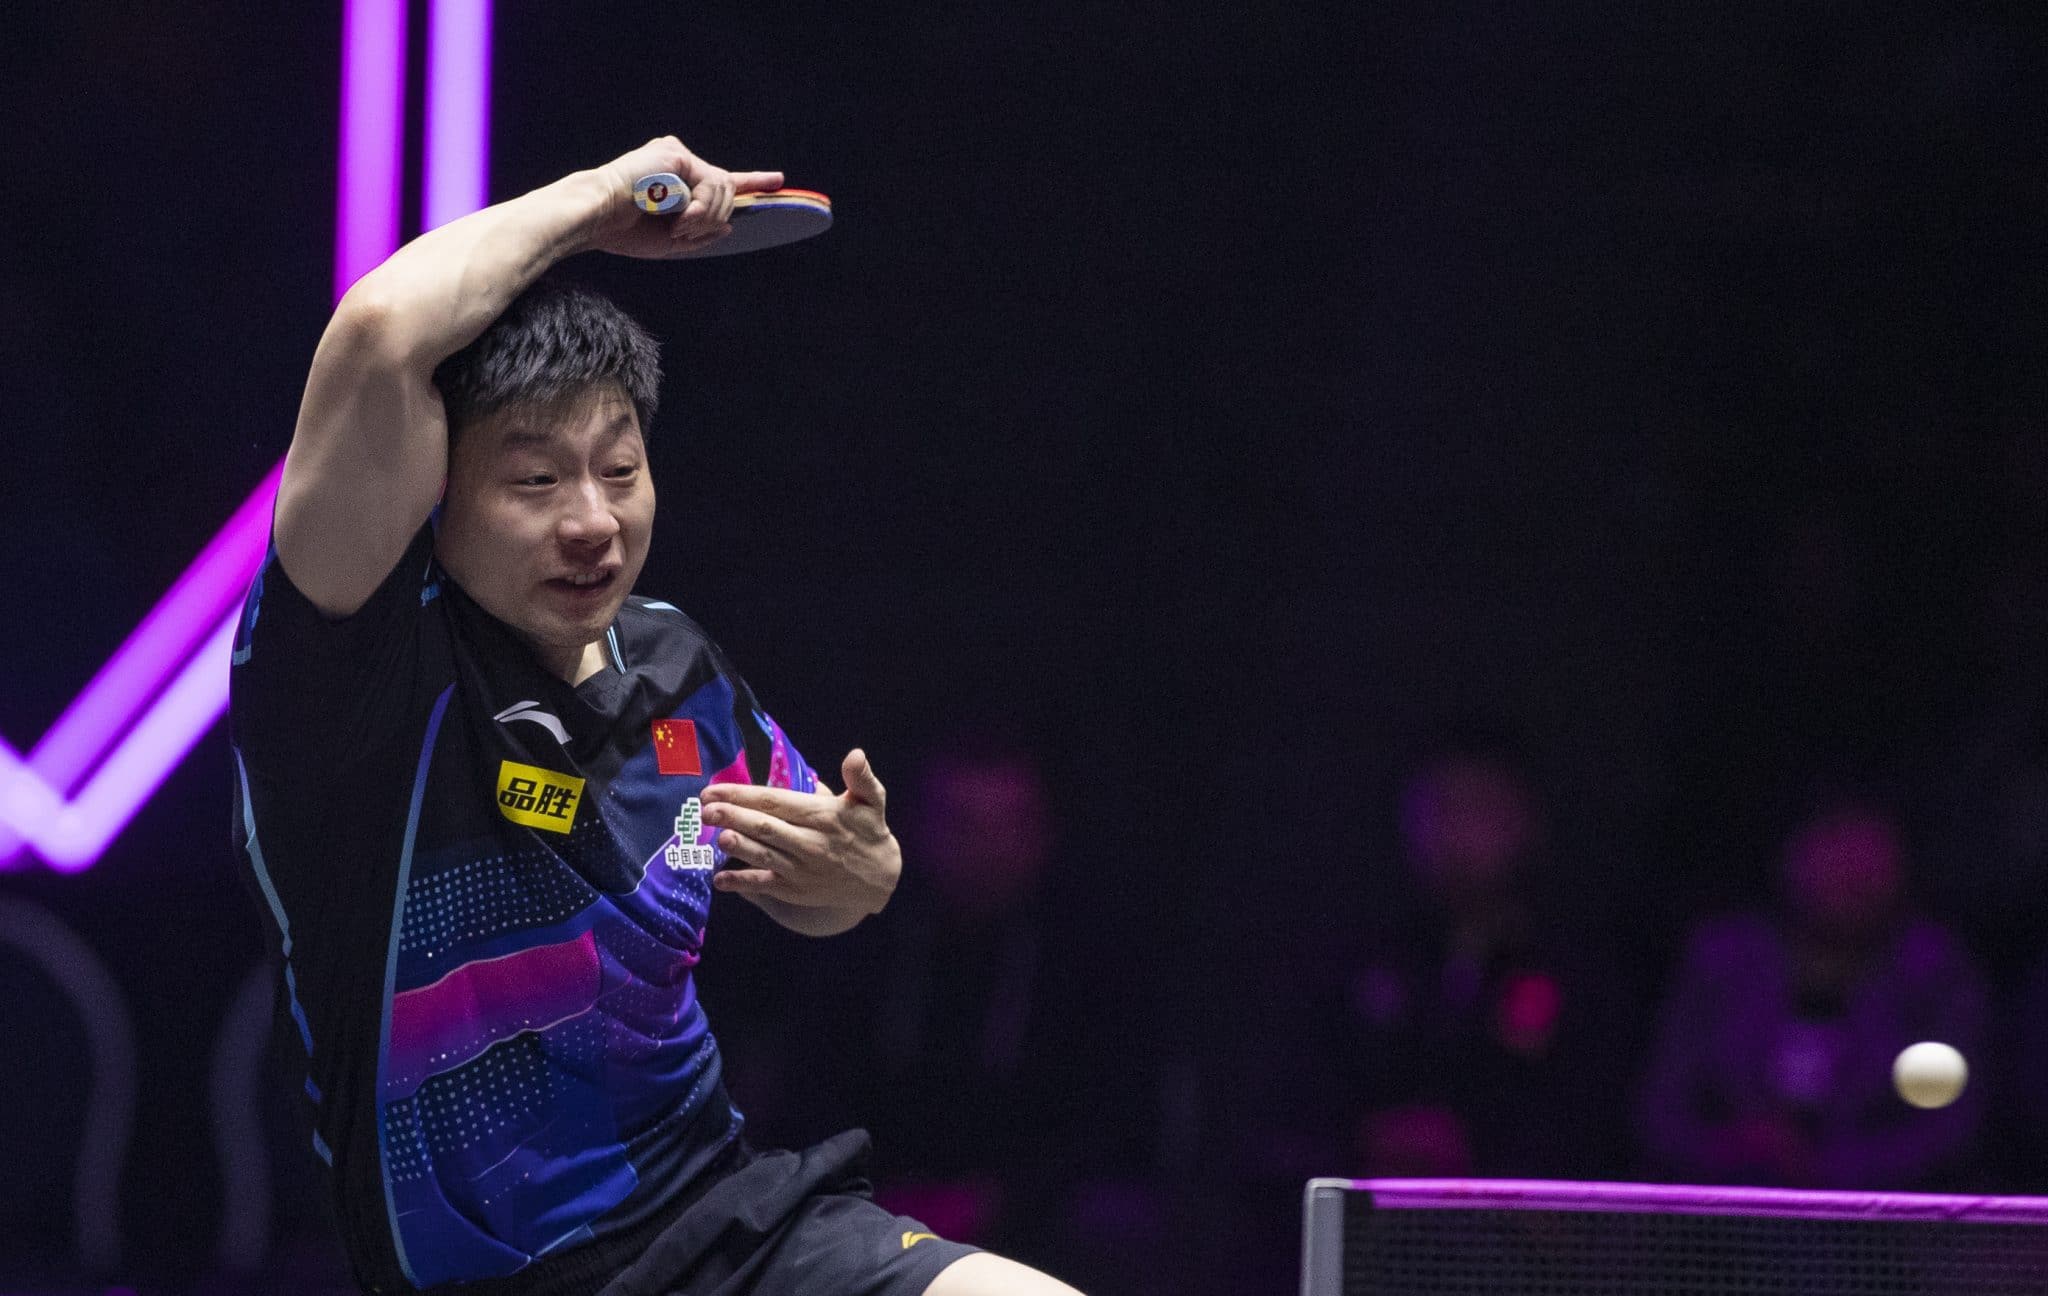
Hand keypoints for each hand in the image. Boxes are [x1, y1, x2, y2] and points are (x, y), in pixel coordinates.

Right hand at [582, 136, 784, 259]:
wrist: (595, 216)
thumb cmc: (623, 231)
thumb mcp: (671, 241)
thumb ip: (701, 233)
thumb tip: (729, 225)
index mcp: (677, 181)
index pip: (722, 180)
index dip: (752, 181)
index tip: (777, 181)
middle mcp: (680, 163)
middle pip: (727, 191)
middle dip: (714, 220)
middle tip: (683, 233)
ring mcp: (678, 156)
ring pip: (724, 189)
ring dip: (706, 217)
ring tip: (677, 226)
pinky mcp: (677, 154)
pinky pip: (711, 185)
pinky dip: (700, 209)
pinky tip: (678, 216)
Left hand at [700, 750, 901, 913]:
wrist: (880, 878)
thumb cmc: (869, 832)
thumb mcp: (873, 801)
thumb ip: (862, 777)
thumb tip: (856, 754)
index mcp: (822, 816)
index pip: (777, 802)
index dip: (744, 795)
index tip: (716, 789)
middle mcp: (809, 843)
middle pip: (766, 828)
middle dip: (734, 817)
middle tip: (705, 809)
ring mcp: (801, 869)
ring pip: (764, 856)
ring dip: (738, 847)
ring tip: (715, 837)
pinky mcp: (795, 890)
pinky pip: (765, 886)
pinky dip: (742, 884)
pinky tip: (719, 880)